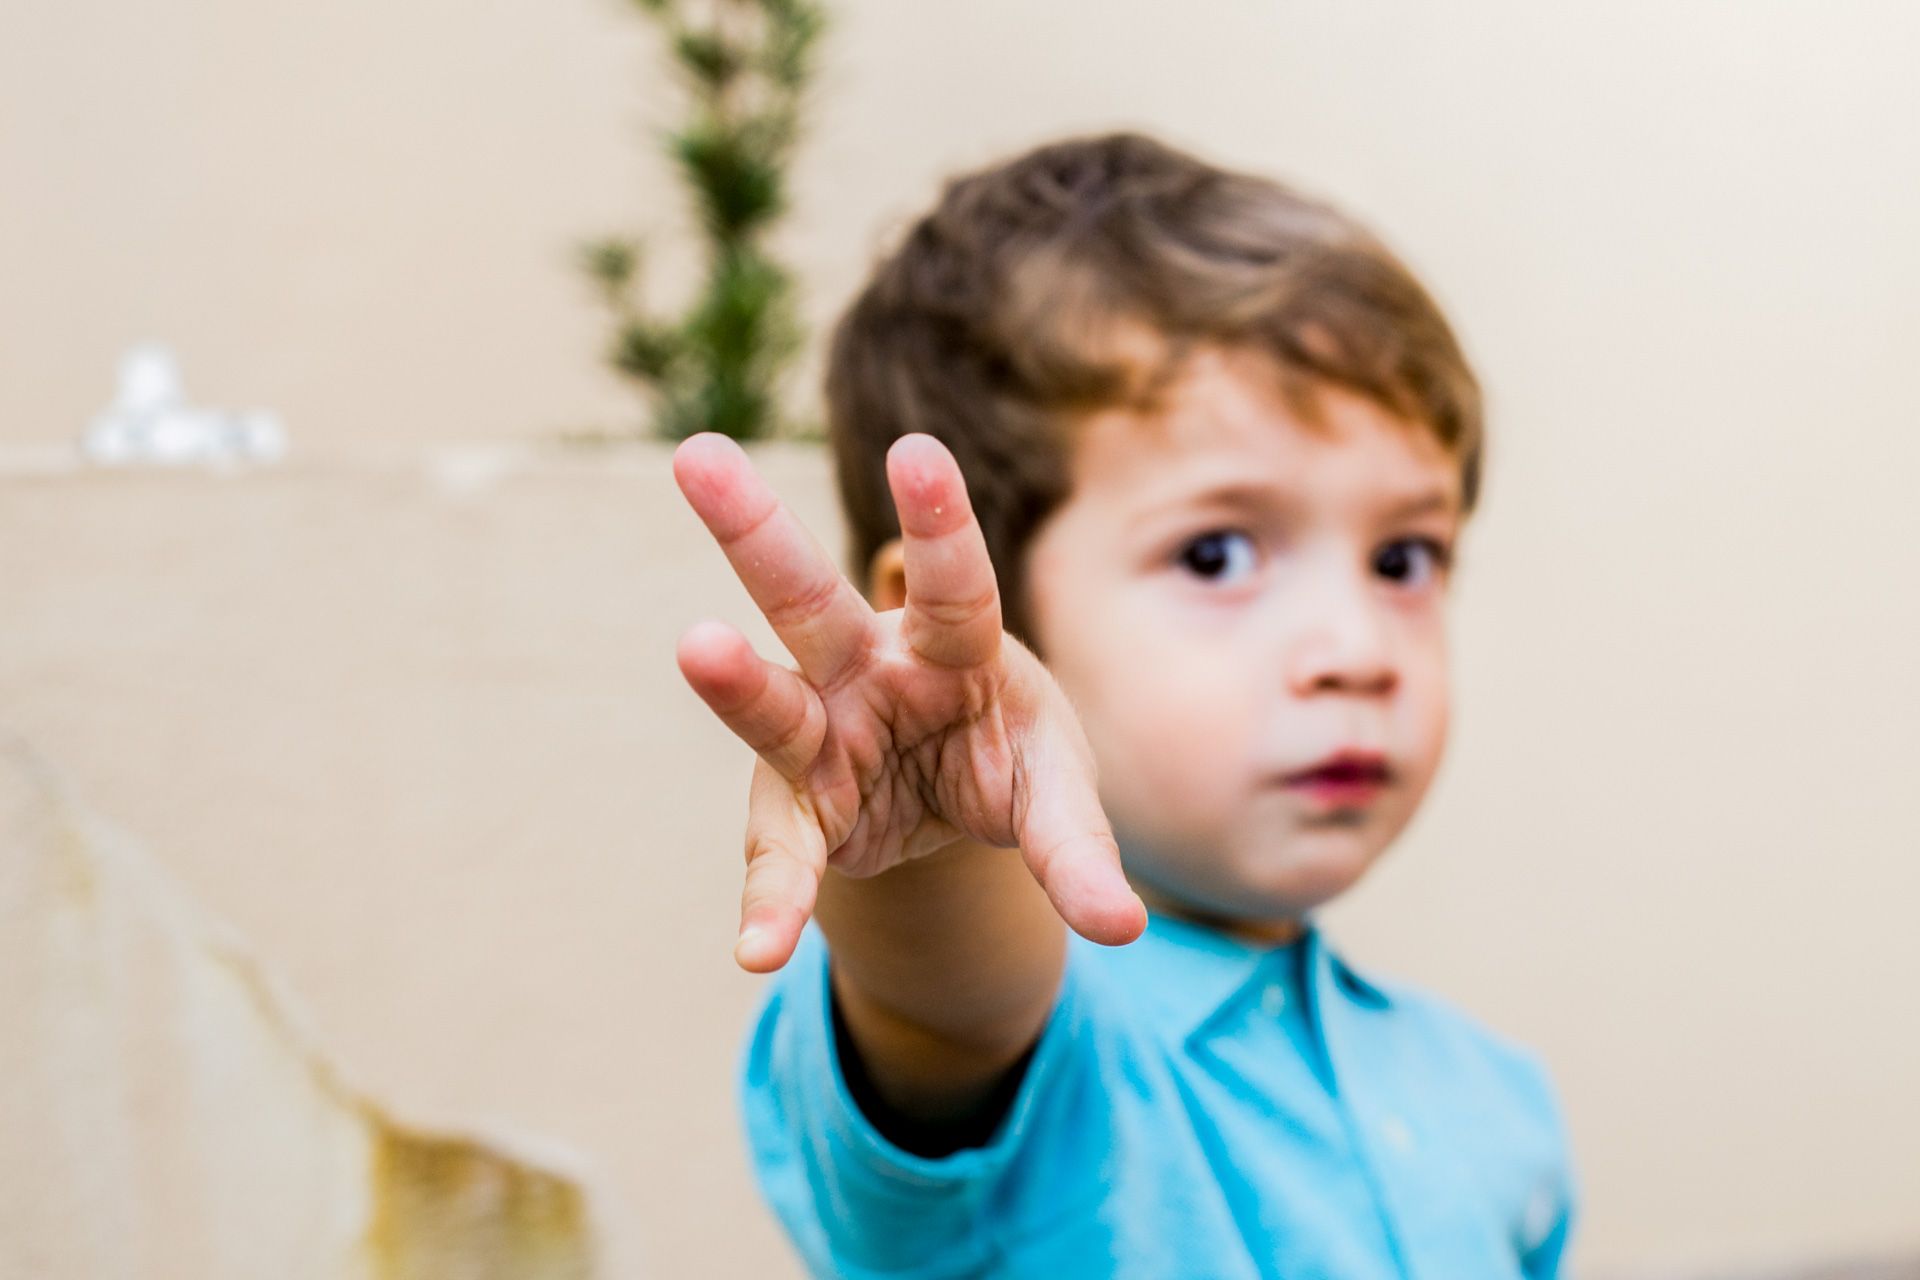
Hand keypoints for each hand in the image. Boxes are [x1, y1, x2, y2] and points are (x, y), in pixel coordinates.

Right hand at [674, 432, 1145, 971]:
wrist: (952, 806)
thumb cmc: (1009, 760)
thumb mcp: (1055, 796)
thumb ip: (1077, 851)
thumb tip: (1123, 928)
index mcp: (954, 645)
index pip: (953, 583)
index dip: (940, 523)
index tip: (916, 451)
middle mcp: (868, 670)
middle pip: (811, 598)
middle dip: (755, 529)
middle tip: (698, 457)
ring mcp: (819, 734)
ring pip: (770, 699)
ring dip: (733, 677)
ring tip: (696, 644)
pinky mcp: (796, 807)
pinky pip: (783, 855)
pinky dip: (775, 901)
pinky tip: (759, 947)